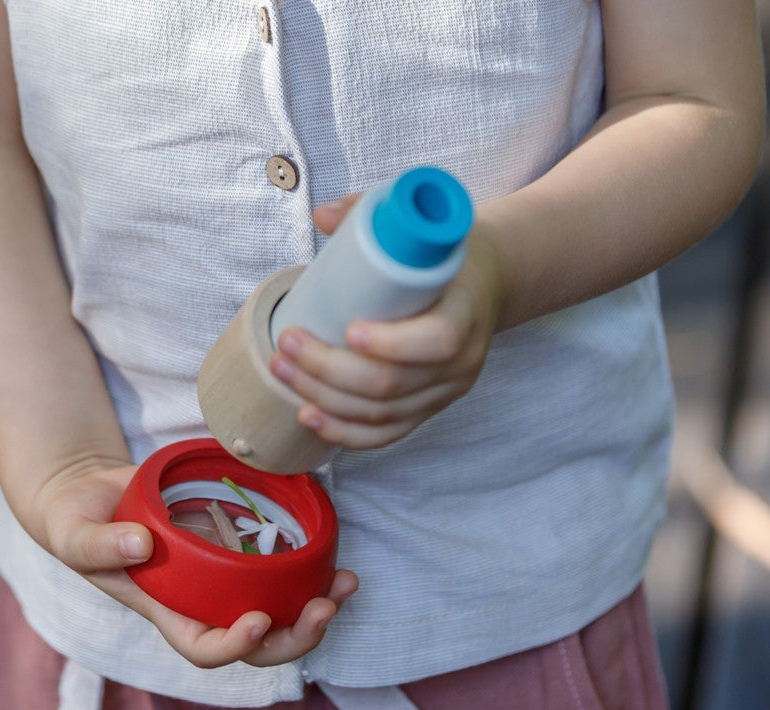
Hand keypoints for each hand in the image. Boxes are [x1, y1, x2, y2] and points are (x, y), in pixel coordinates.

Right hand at [32, 457, 358, 667]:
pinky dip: (310, 565)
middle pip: (258, 643)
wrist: (94, 493)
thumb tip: (142, 545)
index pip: (204, 649)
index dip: (235, 646)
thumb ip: (99, 544)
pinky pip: (280, 568)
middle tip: (325, 607)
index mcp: (166, 612)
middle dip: (296, 635)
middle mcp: (202, 604)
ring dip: (317, 605)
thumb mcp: (74, 534)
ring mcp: (224, 578)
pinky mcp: (238, 546)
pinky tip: (334, 551)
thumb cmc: (77, 522)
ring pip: (280, 610)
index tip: (257, 621)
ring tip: (346, 583)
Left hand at [269, 196, 504, 449]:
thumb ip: (373, 214)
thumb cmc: (447, 255)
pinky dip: (344, 432)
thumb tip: (322, 216)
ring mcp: (444, 392)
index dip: (390, 343)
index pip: (437, 341)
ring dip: (324, 398)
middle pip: (392, 384)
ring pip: (381, 414)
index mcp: (467, 313)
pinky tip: (309, 416)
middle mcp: (462, 363)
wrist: (485, 284)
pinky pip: (386, 434)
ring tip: (283, 370)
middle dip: (329, 369)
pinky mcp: (427, 409)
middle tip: (289, 344)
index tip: (348, 329)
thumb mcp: (423, 229)